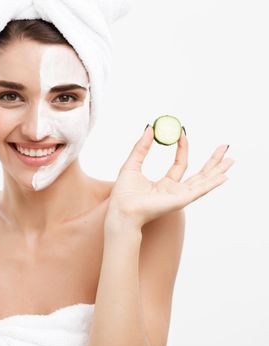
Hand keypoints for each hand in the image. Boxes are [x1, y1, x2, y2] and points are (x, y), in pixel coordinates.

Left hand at [105, 125, 234, 231]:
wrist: (122, 209)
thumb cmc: (123, 193)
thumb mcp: (132, 164)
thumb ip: (141, 147)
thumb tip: (150, 128)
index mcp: (165, 184)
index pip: (180, 164)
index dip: (183, 147)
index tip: (183, 132)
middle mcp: (175, 191)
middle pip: (199, 174)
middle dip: (213, 161)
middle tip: (224, 147)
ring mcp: (180, 197)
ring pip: (204, 181)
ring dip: (218, 170)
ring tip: (232, 160)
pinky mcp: (181, 200)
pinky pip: (199, 190)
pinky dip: (212, 183)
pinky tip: (224, 176)